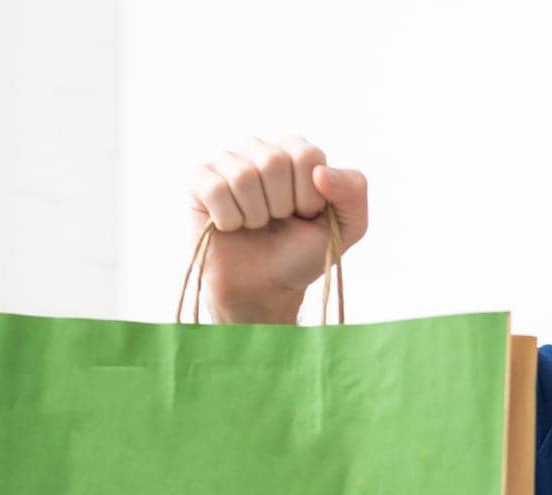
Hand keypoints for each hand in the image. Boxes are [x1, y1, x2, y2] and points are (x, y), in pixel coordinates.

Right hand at [184, 134, 368, 322]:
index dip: (308, 196)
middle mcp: (260, 149)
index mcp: (296, 152)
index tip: (305, 216)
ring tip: (255, 225)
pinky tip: (230, 226)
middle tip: (277, 222)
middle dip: (281, 205)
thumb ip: (353, 192)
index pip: (306, 156)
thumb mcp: (346, 227)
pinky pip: (214, 188)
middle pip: (273, 161)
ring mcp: (227, 162)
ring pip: (242, 175)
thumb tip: (320, 171)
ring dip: (254, 215)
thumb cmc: (301, 253)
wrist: (264, 288)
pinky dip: (228, 218)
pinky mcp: (198, 180)